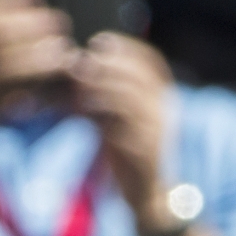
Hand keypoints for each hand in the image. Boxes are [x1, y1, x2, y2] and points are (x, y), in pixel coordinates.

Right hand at [0, 0, 77, 149]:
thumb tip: (7, 4)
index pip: (2, 5)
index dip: (27, 5)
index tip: (42, 7)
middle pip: (16, 28)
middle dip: (44, 25)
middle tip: (62, 26)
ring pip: (22, 56)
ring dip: (49, 53)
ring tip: (63, 52)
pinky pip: (20, 83)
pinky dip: (40, 78)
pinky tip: (52, 74)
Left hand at [72, 32, 172, 228]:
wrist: (144, 193)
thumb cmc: (124, 151)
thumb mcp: (115, 118)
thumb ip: (102, 95)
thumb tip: (72, 69)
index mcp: (162, 96)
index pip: (150, 61)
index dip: (125, 48)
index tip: (96, 41)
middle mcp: (164, 109)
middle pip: (136, 77)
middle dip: (104, 67)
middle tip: (76, 64)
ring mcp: (156, 131)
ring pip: (128, 101)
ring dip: (97, 91)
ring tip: (72, 88)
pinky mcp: (144, 153)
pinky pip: (121, 130)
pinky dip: (97, 119)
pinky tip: (76, 114)